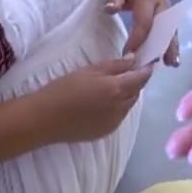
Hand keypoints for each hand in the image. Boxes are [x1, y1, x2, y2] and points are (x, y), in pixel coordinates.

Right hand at [27, 57, 154, 144]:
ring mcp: (115, 122)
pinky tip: (103, 104)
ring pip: (129, 105)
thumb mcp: (90, 70)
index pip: (142, 78)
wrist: (45, 118)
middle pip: (137, 92)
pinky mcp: (107, 132)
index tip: (145, 62)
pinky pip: (119, 117)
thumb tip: (133, 60)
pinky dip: (117, 108)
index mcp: (118, 89)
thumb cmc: (64, 89)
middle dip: (136, 82)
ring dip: (127, 96)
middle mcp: (121, 107)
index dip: (146, 69)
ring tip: (112, 88)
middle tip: (126, 73)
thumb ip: (115, 65)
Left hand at [106, 0, 178, 66]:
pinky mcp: (169, 16)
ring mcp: (168, 11)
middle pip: (163, 28)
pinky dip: (172, 45)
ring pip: (171, 31)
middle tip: (157, 63)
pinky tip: (172, 60)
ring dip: (172, 48)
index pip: (144, 21)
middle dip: (161, 46)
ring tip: (172, 64)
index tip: (128, 53)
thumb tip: (110, 9)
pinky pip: (171, 31)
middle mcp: (162, 5)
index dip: (137, 38)